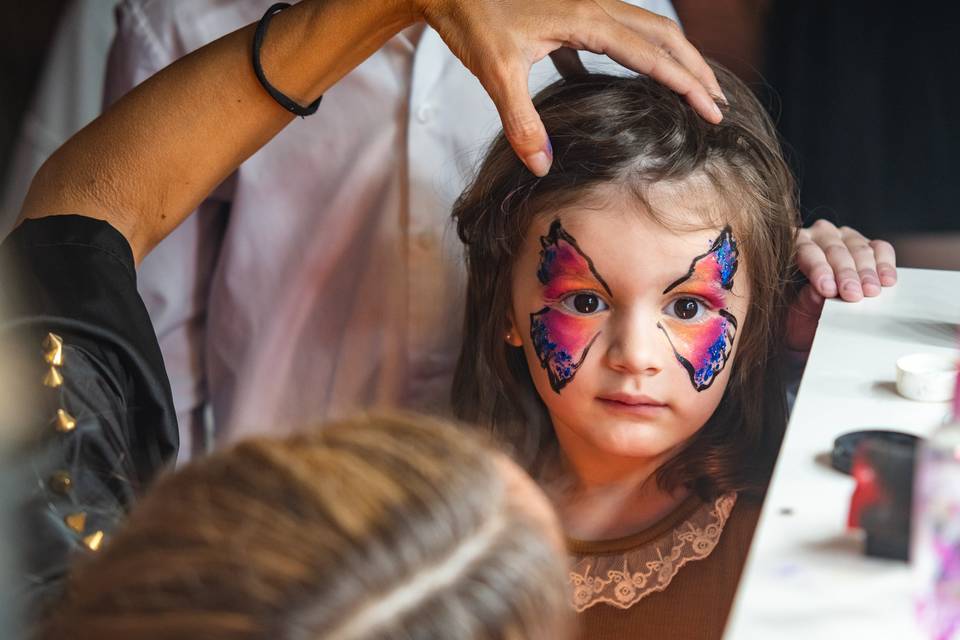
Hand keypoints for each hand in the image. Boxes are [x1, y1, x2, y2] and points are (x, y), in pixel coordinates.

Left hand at [415, 0, 723, 176]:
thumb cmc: (472, 20)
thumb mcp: (496, 73)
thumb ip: (521, 121)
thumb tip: (543, 166)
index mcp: (587, 19)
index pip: (652, 55)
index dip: (685, 83)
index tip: (711, 110)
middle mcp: (596, 7)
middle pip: (663, 36)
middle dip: (695, 70)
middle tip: (718, 105)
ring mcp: (586, 8)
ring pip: (646, 31)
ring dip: (674, 60)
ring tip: (692, 91)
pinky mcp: (572, 17)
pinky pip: (618, 35)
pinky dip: (639, 57)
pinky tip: (634, 85)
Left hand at [786, 220, 896, 350]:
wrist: (814, 322)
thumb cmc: (799, 315)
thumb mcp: (796, 315)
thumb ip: (805, 302)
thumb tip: (817, 294)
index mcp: (792, 246)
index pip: (806, 251)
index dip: (819, 270)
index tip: (828, 290)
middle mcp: (818, 236)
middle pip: (834, 249)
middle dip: (845, 273)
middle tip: (853, 294)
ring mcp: (844, 237)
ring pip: (859, 248)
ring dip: (866, 272)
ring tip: (871, 291)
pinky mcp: (869, 245)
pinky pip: (880, 249)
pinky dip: (885, 264)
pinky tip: (887, 280)